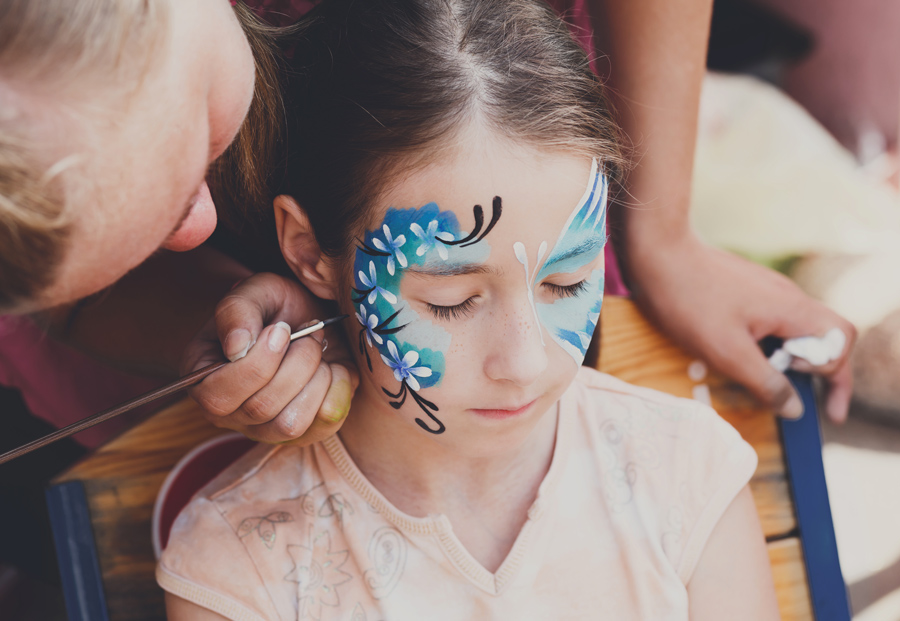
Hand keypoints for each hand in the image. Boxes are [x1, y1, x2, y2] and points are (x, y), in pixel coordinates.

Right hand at [180, 273, 358, 442]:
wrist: (307, 319)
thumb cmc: (272, 307)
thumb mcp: (252, 293)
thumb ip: (236, 311)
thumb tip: (237, 348)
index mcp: (204, 382)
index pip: (219, 396)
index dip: (258, 363)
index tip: (282, 328)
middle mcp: (232, 415)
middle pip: (261, 408)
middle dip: (296, 362)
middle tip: (309, 331)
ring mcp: (268, 429)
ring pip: (291, 424)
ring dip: (315, 378)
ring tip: (318, 350)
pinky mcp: (306, 433)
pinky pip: (325, 425)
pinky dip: (337, 388)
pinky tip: (333, 366)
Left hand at [626, 233, 855, 421]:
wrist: (656, 253)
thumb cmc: (689, 302)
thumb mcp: (727, 353)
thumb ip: (766, 382)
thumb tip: (796, 409)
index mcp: (792, 308)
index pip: (839, 341)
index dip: (836, 376)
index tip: (819, 406)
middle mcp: (786, 295)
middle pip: (823, 335)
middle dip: (815, 371)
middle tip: (790, 397)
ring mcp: (765, 290)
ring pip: (794, 330)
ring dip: (785, 360)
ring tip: (756, 379)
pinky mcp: (744, 288)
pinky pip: (770, 321)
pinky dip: (765, 345)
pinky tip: (736, 355)